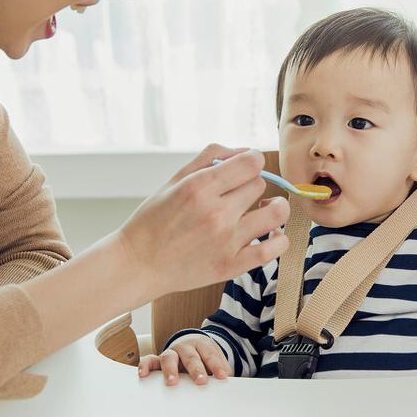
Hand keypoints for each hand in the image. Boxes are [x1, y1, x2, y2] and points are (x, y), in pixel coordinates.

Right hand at [115, 145, 289, 302]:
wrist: (137, 264)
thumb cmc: (154, 221)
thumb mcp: (174, 179)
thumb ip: (210, 157)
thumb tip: (244, 150)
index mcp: (199, 187)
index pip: (252, 161)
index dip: (251, 161)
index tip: (244, 168)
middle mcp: (216, 213)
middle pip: (260, 184)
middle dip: (250, 185)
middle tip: (236, 195)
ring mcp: (226, 241)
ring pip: (276, 212)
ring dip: (274, 207)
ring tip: (262, 210)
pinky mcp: (232, 266)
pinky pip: (275, 248)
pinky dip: (279, 239)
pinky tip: (269, 234)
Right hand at [139, 333, 232, 385]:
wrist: (192, 344)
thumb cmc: (204, 357)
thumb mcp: (215, 361)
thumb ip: (221, 371)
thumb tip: (233, 386)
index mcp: (202, 345)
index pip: (210, 354)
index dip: (217, 365)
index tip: (223, 376)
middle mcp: (185, 347)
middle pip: (190, 356)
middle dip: (196, 369)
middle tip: (200, 381)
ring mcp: (170, 352)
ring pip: (169, 357)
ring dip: (171, 370)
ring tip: (172, 382)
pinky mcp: (157, 360)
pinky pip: (149, 361)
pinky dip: (145, 366)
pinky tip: (143, 375)